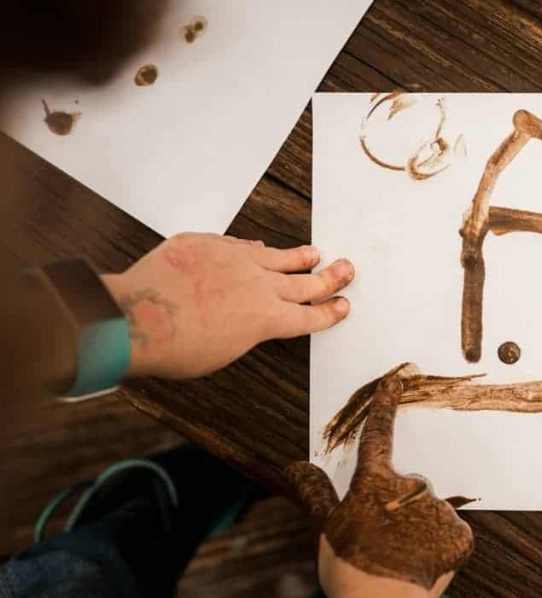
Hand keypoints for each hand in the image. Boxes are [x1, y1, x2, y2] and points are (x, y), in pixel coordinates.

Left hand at [101, 233, 352, 378]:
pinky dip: (253, 249)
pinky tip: (258, 247)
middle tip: (346, 270)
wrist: (138, 318)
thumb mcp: (222, 353)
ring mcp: (235, 260)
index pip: (309, 317)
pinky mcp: (209, 245)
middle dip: (330, 278)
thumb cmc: (176, 348)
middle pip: (305, 282)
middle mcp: (260, 286)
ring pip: (277, 257)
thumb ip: (244, 332)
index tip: (342, 306)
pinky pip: (239, 245)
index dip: (329, 313)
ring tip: (314, 252)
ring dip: (298, 256)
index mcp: (268, 320)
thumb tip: (247, 319)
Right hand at [287, 375, 473, 595]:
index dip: (384, 407)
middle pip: (407, 486)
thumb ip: (316, 492)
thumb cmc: (348, 565)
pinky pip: (450, 534)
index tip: (395, 380)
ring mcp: (438, 509)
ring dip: (420, 528)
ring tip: (402, 558)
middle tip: (384, 541)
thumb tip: (293, 466)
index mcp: (375, 481)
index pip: (377, 436)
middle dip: (399, 507)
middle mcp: (411, 486)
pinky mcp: (459, 534)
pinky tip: (424, 565)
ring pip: (429, 511)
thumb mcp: (326, 526)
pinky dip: (440, 547)